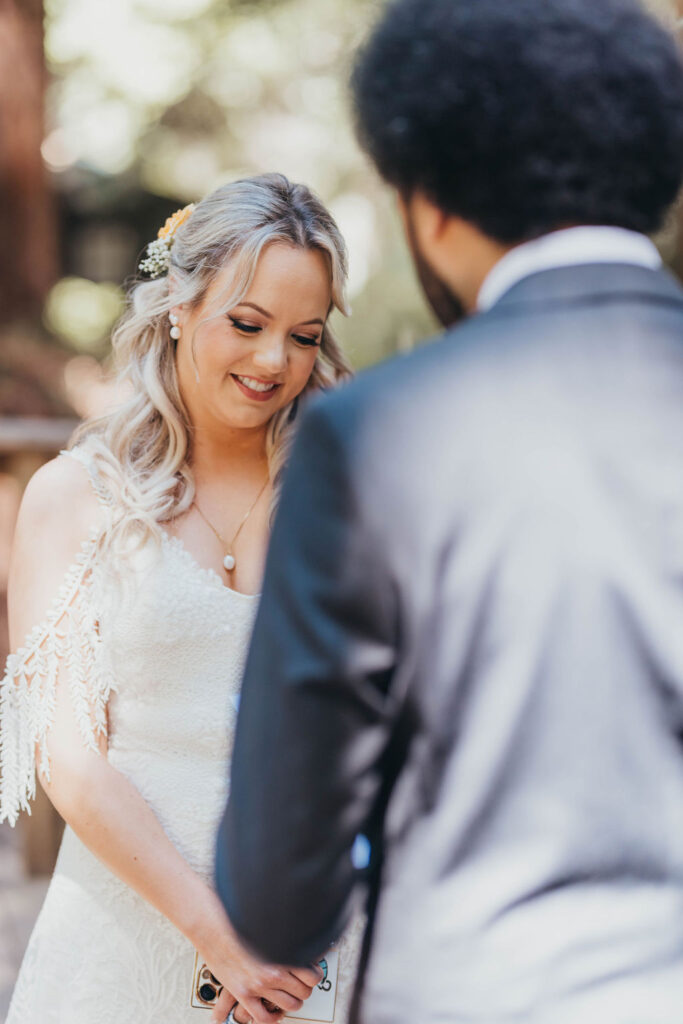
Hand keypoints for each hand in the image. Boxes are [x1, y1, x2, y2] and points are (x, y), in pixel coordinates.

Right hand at [200, 915, 321, 1023]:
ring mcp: (259, 985)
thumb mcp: (270, 926)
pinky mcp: (243, 994)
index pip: (313, 974)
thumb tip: (303, 937)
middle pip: (304, 991)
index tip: (310, 972)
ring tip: (290, 994)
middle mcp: (273, 971)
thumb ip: (287, 936)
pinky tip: (275, 1010)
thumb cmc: (240, 922)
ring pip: (290, 1005)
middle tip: (300, 982)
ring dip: (293, 1001)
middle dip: (304, 987)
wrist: (214, 927)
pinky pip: (264, 1017)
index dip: (314, 974)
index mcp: (283, 952)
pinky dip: (273, 1017)